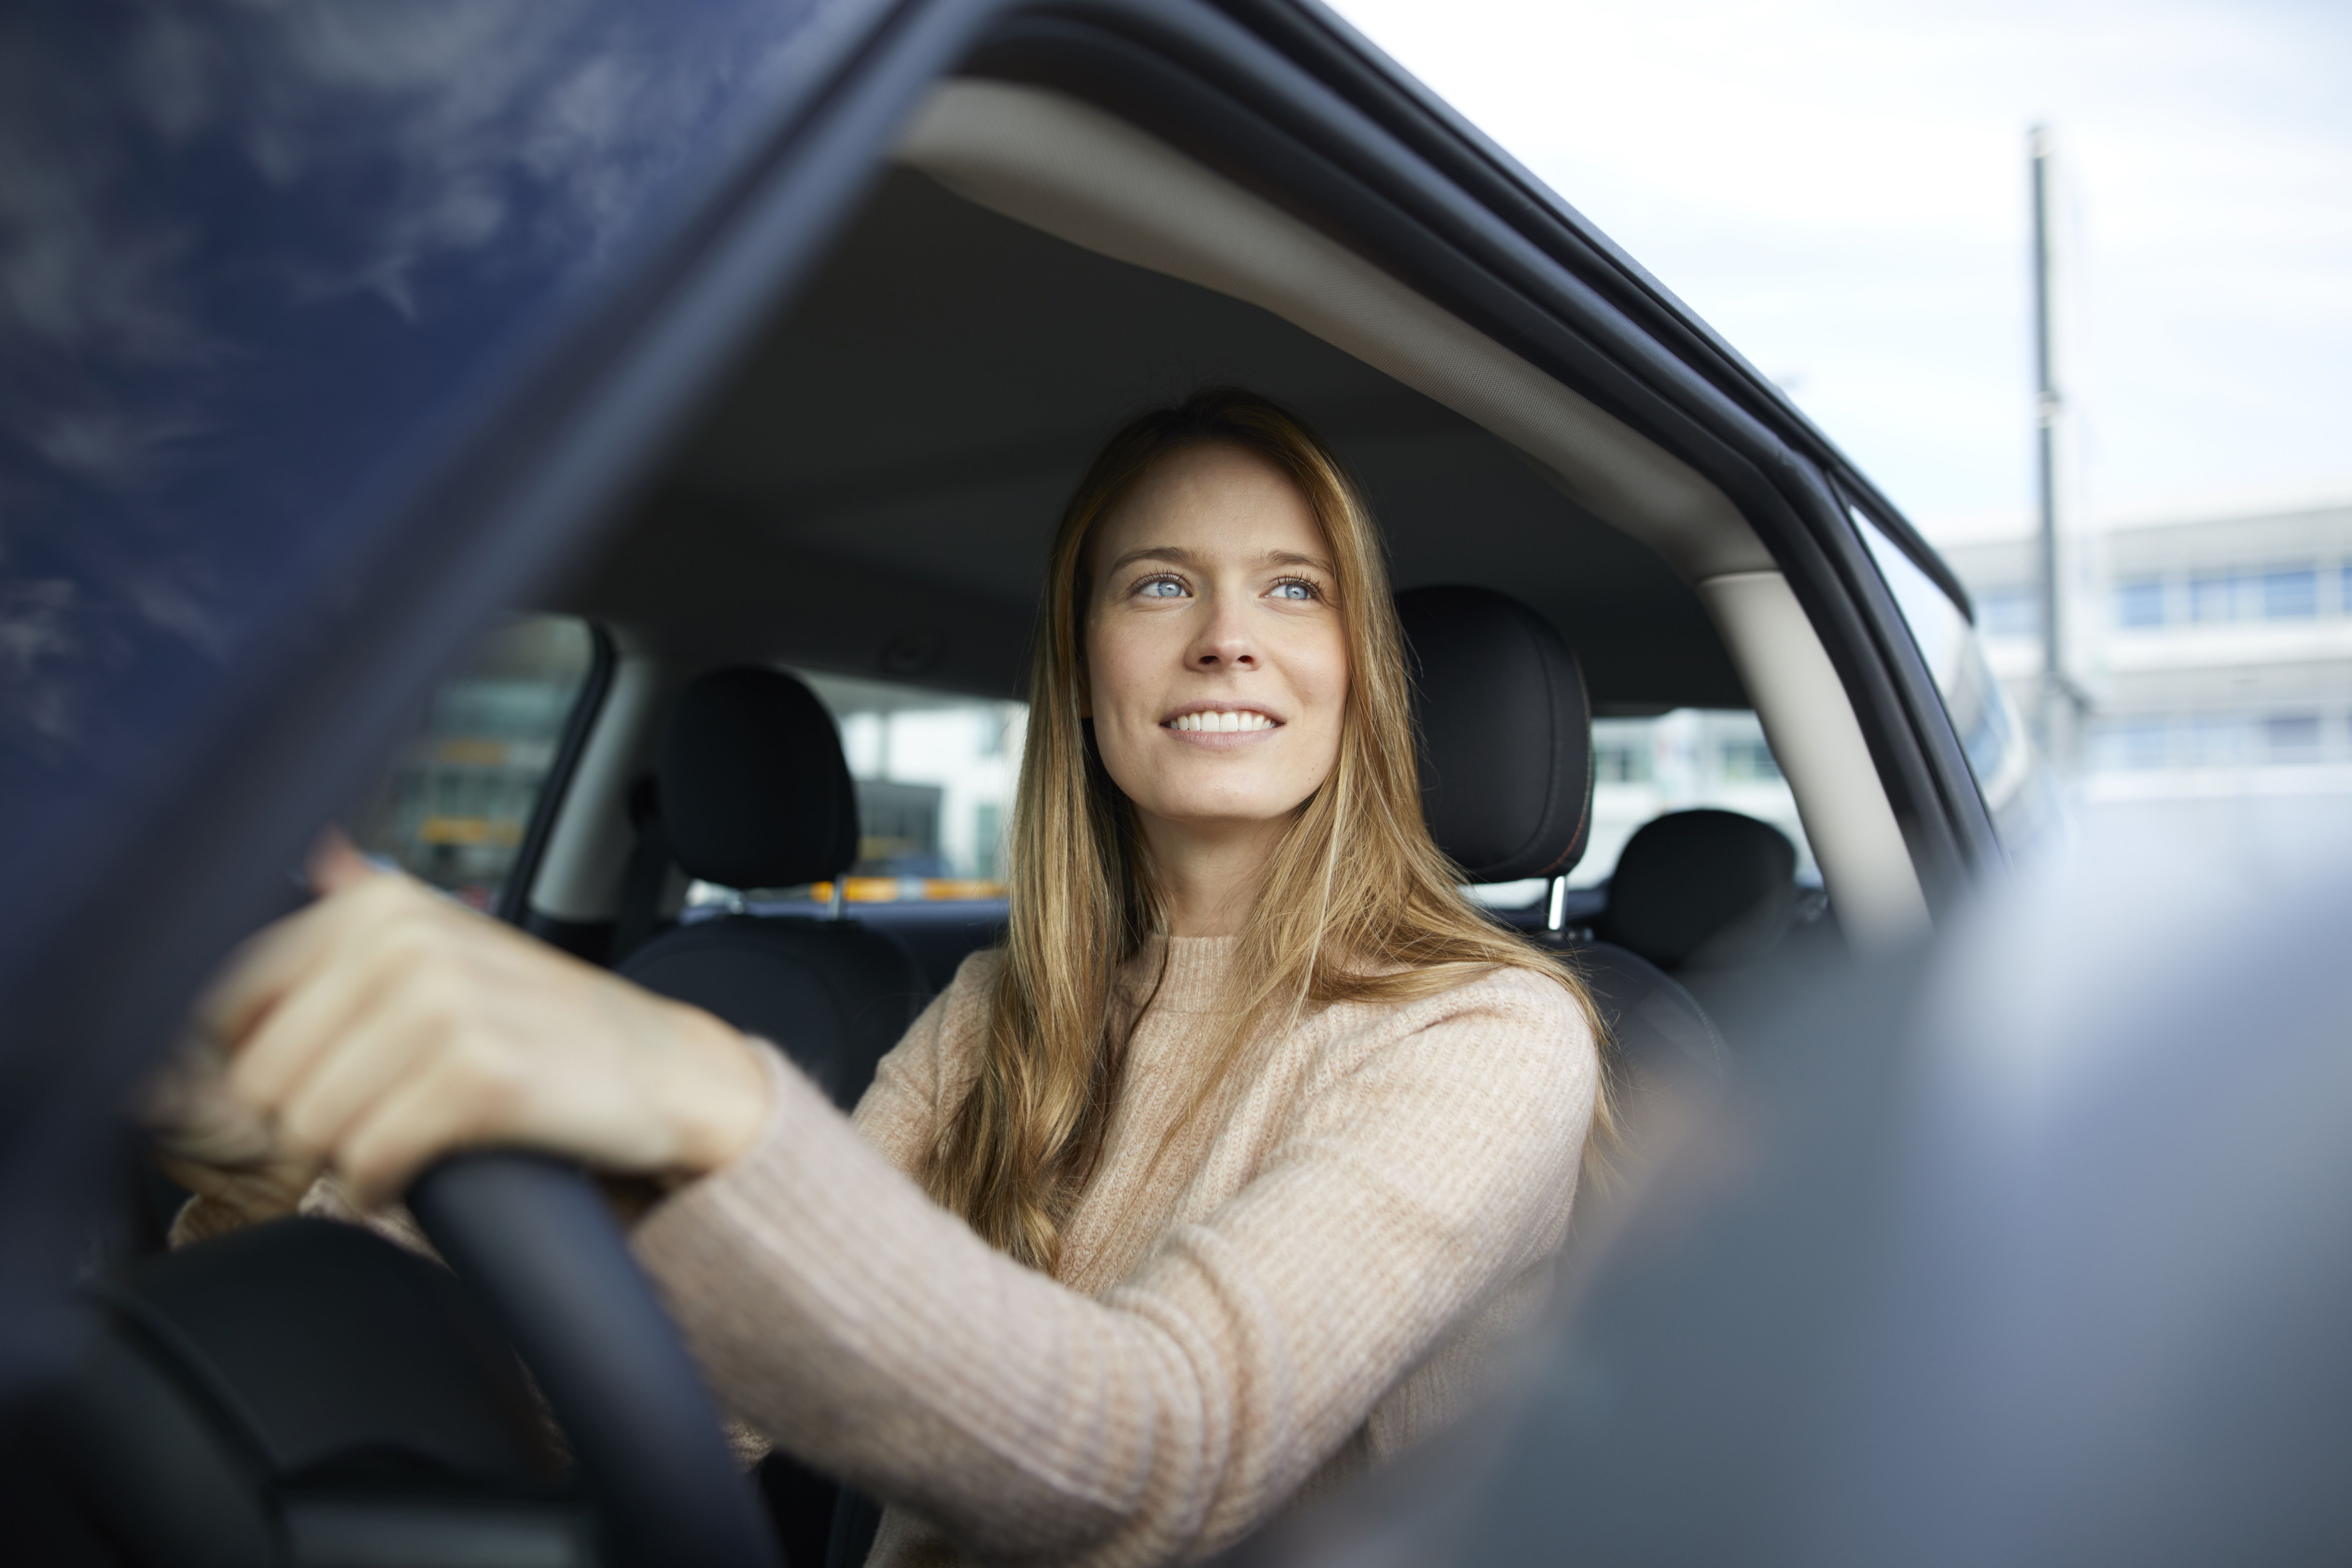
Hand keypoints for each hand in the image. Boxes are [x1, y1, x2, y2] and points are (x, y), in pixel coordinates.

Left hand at [174, 831, 769, 1209]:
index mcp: (378, 906)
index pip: (227, 1004)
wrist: (667, 1073)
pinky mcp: (476, 1075)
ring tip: (397, 1139)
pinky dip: (380, 1183)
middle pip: (261, 1076)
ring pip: (308, 1122)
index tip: (297, 1094)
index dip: (245, 1071)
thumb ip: (357, 924)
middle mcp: (403, 941)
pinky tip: (412, 1169)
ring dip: (343, 1154)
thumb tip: (310, 859)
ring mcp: (443, 1004)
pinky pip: (368, 1157)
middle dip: (299, 1120)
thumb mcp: (444, 951)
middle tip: (365, 1123)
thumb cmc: (543, 1028)